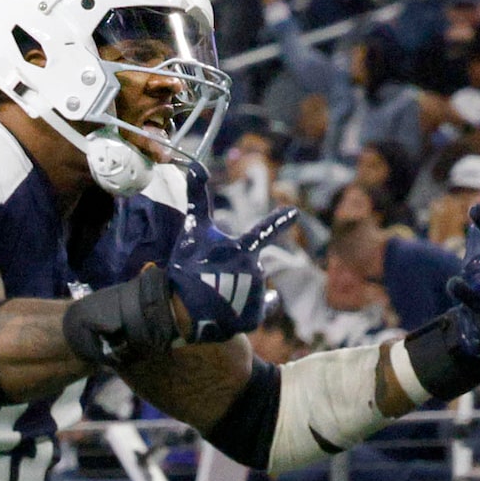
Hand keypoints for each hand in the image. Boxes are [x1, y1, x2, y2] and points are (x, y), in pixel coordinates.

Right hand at [164, 175, 292, 344]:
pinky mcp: (254, 317)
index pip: (263, 231)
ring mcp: (256, 294)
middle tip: (208, 282)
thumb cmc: (187, 269)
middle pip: (245, 269)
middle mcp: (255, 270)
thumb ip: (196, 200)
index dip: (279, 221)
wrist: (184, 311)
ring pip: (249, 289)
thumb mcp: (191, 233)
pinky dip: (247, 309)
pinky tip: (232, 312)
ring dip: (235, 290)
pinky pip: (257, 310)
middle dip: (230, 274)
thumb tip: (197, 163)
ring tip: (213, 298)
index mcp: (243, 249)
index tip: (295, 212)